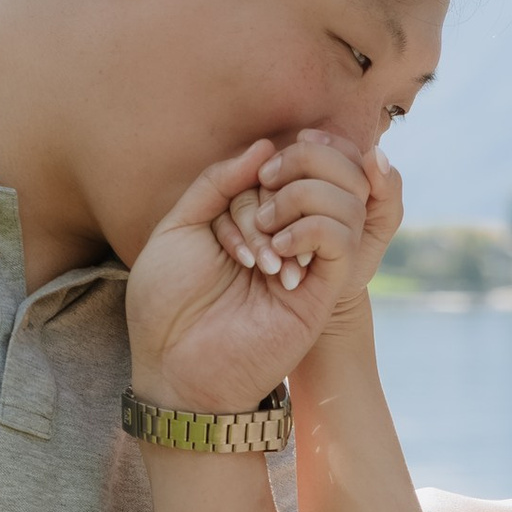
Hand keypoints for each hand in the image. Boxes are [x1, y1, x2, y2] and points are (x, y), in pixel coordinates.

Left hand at [126, 137, 379, 411]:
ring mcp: (309, 261)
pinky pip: (343, 238)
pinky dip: (314, 229)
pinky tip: (278, 254)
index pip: (283, 164)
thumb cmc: (166, 304)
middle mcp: (286, 234)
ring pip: (345, 197)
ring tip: (265, 234)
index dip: (259, 172)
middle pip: (323, 170)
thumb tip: (266, 144)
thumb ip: (217, 182)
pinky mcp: (323, 290)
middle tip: (261, 196)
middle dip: (292, 170)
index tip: (224, 213)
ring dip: (302, 198)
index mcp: (253, 217)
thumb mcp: (179, 227)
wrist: (175, 368)